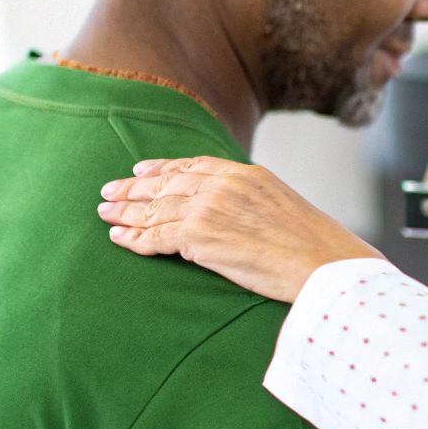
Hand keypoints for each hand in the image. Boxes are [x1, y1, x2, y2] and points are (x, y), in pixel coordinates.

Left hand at [98, 156, 380, 301]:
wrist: (322, 262)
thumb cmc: (314, 246)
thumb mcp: (283, 207)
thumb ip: (253, 203)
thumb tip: (237, 217)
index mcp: (245, 174)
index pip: (192, 166)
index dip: (162, 168)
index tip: (141, 169)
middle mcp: (224, 185)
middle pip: (166, 183)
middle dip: (133, 188)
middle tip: (108, 191)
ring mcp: (209, 208)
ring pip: (155, 208)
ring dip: (126, 212)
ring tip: (105, 214)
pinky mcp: (199, 236)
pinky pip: (156, 236)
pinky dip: (134, 238)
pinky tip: (119, 239)